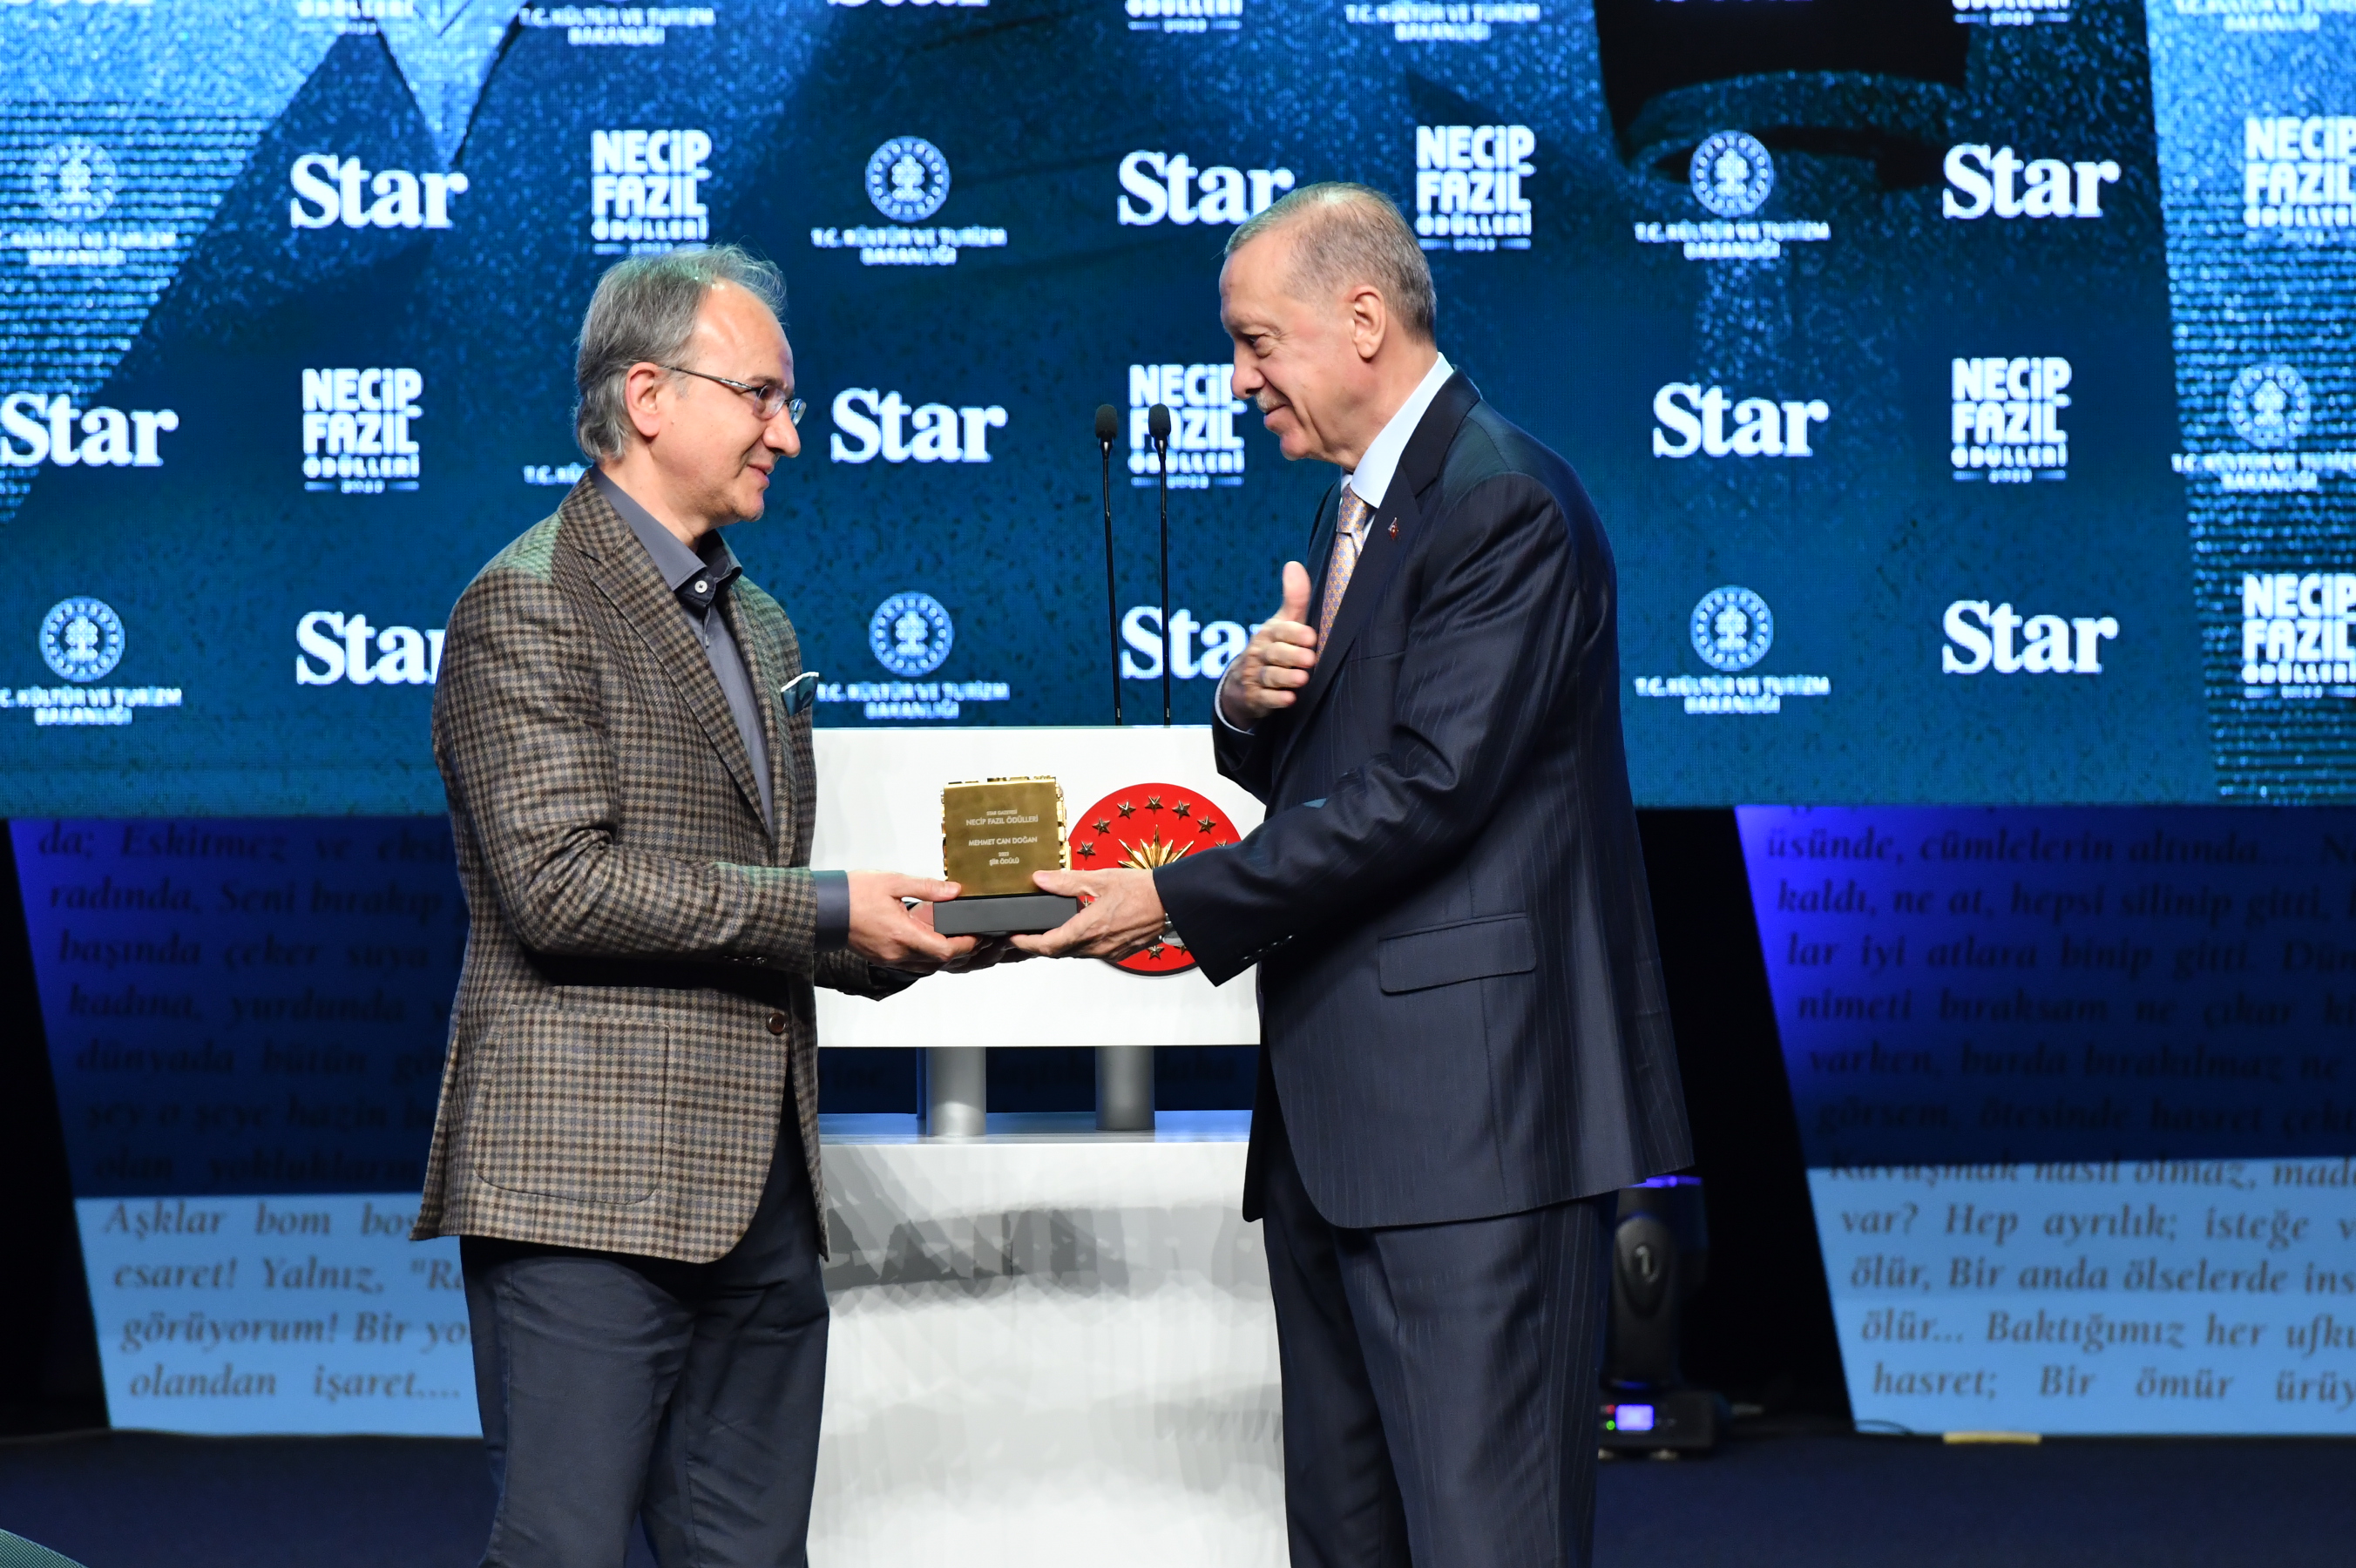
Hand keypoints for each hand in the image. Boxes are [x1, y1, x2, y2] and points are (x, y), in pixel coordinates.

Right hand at [846, 872, 977, 972]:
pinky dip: (928, 956)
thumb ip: (927, 888)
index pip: (945, 950)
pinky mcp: (883, 958)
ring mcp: (890, 959)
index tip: (978, 935)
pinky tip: (932, 940)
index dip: (967, 945)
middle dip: (961, 951)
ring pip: (927, 966)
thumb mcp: (894, 882)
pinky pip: (913, 964)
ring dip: (944, 956)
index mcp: (903, 934)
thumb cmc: (854, 894)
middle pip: (940, 962)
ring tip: (958, 938)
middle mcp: (898, 953)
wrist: (824, 908)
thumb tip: (954, 891)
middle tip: (975, 936)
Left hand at [1010, 868, 1166, 960]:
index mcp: (1089, 929)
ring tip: (1047, 932)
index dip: (1027, 943)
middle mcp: (1098, 946)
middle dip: (1039, 946)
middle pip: (1058, 953)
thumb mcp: (1100, 878)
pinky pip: (1091, 953)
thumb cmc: (1142, 890)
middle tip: (1025, 935)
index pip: (1048, 945)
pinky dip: (1078, 945)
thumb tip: (1041, 879)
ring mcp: (1109, 952)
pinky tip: (1078, 932)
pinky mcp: (1119, 952)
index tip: (1013, 937)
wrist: (1173, 902)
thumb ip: (1066, 881)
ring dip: (1059, 946)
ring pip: (1075, 954)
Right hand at [1219, 561, 1316, 726]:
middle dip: (1292, 656)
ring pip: (1270, 677)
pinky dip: (1276, 700)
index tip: (1311, 637)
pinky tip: (1289, 700)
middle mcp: (1259, 653)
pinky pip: (1264, 699)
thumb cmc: (1274, 647)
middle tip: (1310, 659)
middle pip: (1275, 654)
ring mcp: (1255, 676)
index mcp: (1269, 633)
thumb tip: (1294, 564)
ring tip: (1303, 679)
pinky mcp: (1255, 697)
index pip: (1280, 631)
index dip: (1295, 634)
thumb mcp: (1283, 622)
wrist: (1242, 681)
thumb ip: (1294, 598)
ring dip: (1286, 678)